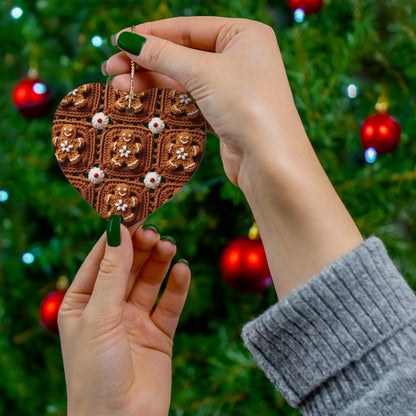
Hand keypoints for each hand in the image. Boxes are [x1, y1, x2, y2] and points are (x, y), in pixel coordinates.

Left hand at [58, 222, 189, 415]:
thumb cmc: (95, 372)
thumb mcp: (99, 315)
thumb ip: (112, 271)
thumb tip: (118, 228)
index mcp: (83, 302)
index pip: (101, 258)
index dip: (117, 235)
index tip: (134, 212)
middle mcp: (109, 308)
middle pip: (128, 266)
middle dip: (141, 248)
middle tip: (155, 232)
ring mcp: (135, 320)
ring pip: (150, 281)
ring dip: (160, 262)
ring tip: (169, 247)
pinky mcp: (159, 333)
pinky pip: (170, 303)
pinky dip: (177, 286)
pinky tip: (183, 270)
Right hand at [105, 17, 362, 298]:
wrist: (270, 161)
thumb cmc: (247, 106)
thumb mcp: (202, 72)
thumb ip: (163, 54)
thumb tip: (127, 40)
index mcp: (244, 35)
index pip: (188, 28)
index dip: (151, 34)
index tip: (119, 41)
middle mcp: (240, 58)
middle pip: (183, 54)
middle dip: (146, 62)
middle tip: (111, 69)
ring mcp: (232, 88)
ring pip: (184, 80)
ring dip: (151, 83)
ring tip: (118, 87)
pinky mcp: (225, 114)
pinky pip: (190, 101)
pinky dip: (167, 101)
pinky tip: (142, 102)